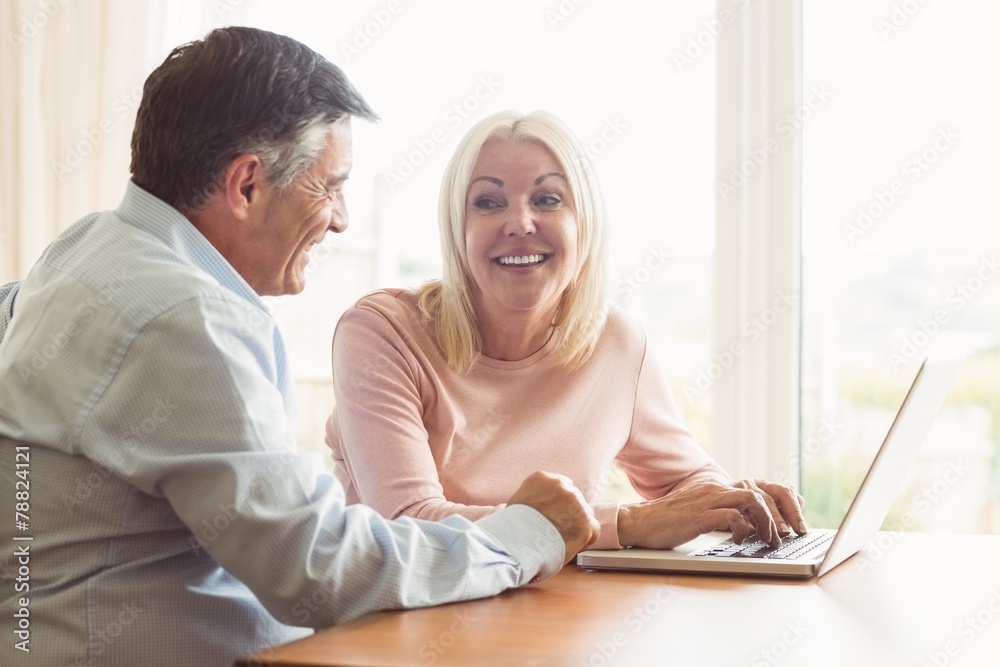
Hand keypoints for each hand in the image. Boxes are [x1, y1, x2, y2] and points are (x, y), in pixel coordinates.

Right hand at [508, 471, 600, 564]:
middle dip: (568, 513)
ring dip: (576, 526)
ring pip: (584, 514)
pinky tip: (570, 546)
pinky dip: (585, 540)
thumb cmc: (511, 531)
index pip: (561, 485)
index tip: (554, 515)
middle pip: (574, 498)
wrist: (514, 545)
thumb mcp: (518, 503)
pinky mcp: (586, 522)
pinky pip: (593, 530)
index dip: (559, 503)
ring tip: (560, 540)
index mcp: (541, 478)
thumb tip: (540, 508)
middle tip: (557, 531)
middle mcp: (561, 485)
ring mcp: (575, 502)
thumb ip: (534, 499)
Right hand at [618, 479, 803, 548]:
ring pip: (751, 500)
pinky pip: (732, 517)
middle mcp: (714, 490)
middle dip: (778, 514)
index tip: (787, 521)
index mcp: (715, 488)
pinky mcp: (700, 516)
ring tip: (768, 539)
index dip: (775, 503)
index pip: (754, 487)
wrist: (639, 522)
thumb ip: (720, 514)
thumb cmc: (666, 522)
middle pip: (759, 492)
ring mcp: (707, 501)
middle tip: (782, 536)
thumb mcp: (698, 513)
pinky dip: (743, 529)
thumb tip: (746, 525)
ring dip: (766, 522)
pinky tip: (740, 540)